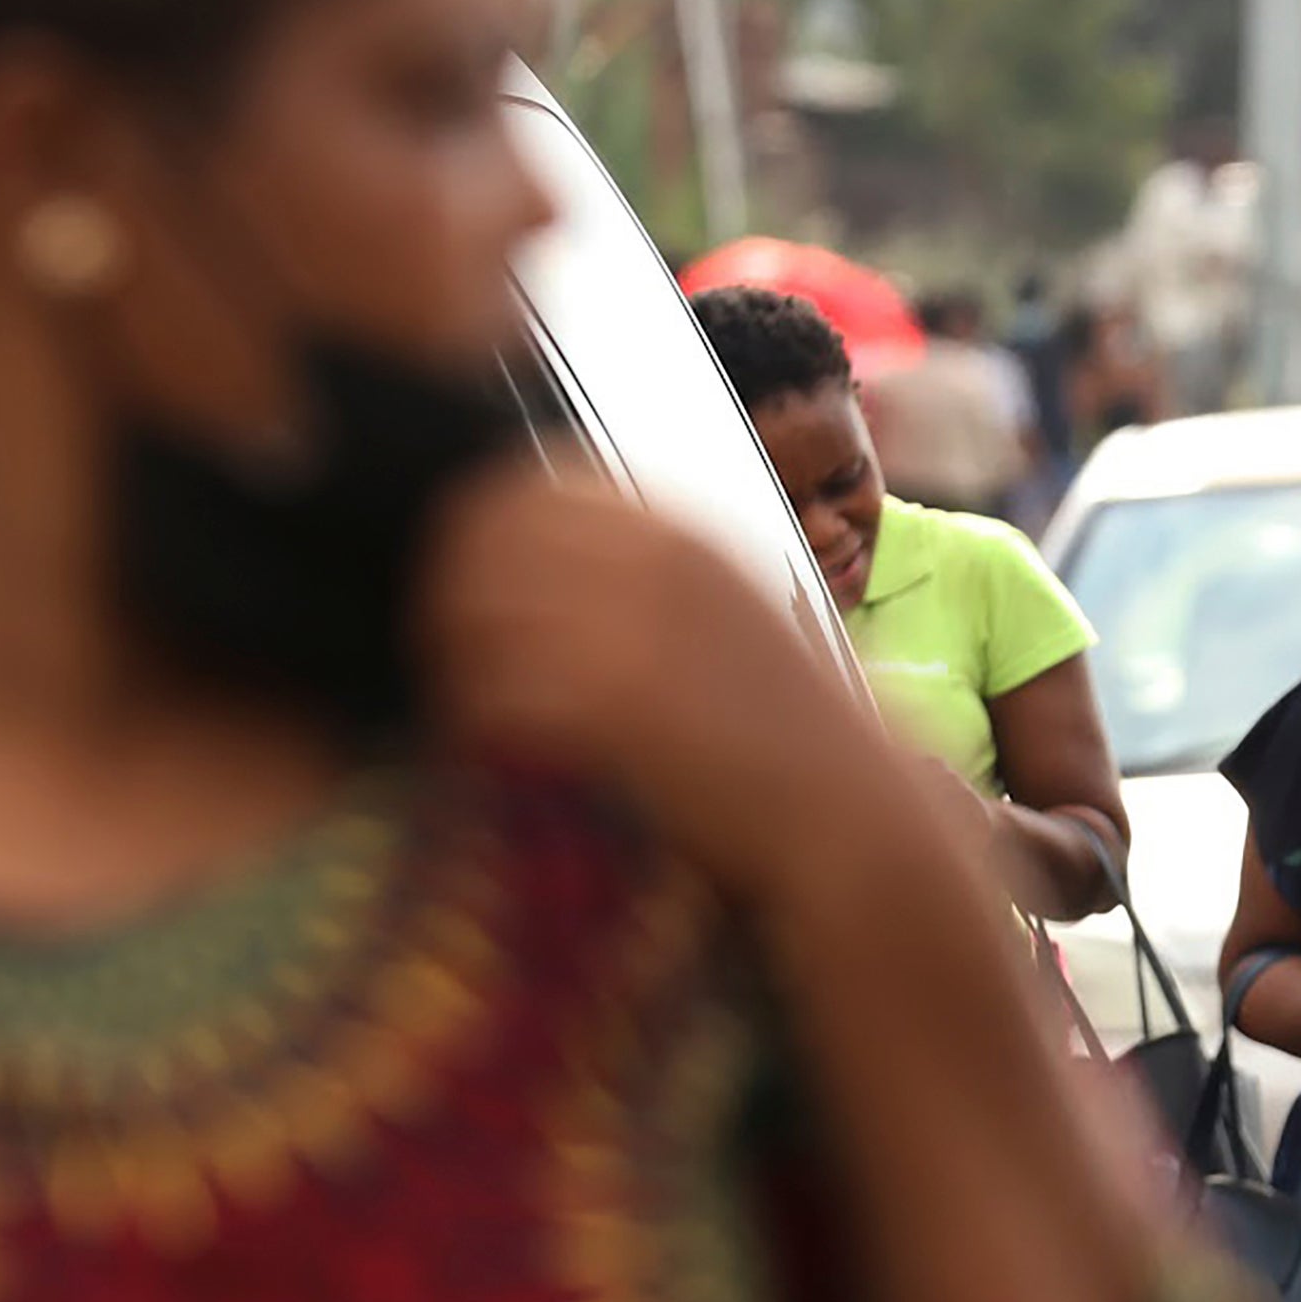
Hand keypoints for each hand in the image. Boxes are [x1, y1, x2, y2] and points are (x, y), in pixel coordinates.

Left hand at [421, 466, 840, 887]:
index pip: (528, 489)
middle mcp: (653, 562)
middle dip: (452, 601)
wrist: (848, 812)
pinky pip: (493, 694)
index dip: (482, 538)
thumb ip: (658, 580)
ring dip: (461, 667)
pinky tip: (509, 754)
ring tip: (481, 713)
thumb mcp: (738, 615)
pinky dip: (484, 727)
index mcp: (681, 531)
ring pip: (474, 618)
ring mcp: (629, 627)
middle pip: (483, 543)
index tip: (478, 589)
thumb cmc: (796, 734)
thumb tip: (553, 572)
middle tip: (456, 657)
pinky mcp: (610, 705)